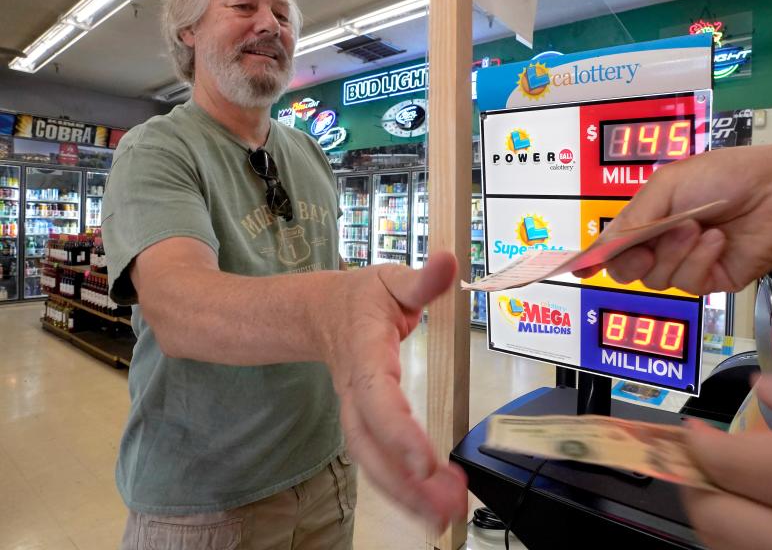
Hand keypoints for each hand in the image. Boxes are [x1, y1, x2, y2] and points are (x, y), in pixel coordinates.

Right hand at [325, 252, 466, 530]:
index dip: (397, 430)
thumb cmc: (358, 297)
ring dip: (405, 494)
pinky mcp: (363, 426)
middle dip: (403, 481)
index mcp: (364, 352)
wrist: (315, 313)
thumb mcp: (390, 279)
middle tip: (445, 507)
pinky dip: (402, 488)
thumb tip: (451, 260)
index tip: (424, 461)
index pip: (377, 396)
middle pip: (369, 444)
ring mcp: (355, 411)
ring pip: (371, 461)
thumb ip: (422, 279)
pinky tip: (431, 505)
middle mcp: (355, 390)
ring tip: (444, 517)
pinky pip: (377, 461)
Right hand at [575, 145, 771, 292]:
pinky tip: (716, 240)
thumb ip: (632, 219)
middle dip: (633, 256)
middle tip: (650, 239)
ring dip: (674, 251)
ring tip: (697, 226)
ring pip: (655, 278)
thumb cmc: (724, 178)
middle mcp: (662, 244)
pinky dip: (699, 259)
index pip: (612, 245)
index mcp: (648, 218)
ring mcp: (685, 264)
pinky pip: (687, 283)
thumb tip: (601, 248)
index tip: (581, 268)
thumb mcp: (666, 186)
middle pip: (626, 270)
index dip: (594, 258)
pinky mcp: (709, 280)